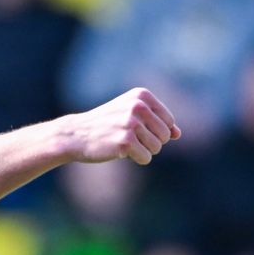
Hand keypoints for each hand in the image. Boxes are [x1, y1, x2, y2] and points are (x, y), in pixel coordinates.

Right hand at [61, 87, 180, 164]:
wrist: (76, 134)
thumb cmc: (106, 125)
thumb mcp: (130, 116)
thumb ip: (156, 122)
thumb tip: (178, 134)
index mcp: (141, 96)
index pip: (169, 121)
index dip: (155, 130)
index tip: (135, 128)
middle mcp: (137, 106)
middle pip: (164, 135)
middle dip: (150, 142)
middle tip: (128, 138)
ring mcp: (131, 123)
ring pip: (157, 148)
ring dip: (143, 150)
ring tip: (123, 143)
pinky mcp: (125, 141)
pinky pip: (146, 158)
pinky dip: (136, 159)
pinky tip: (119, 151)